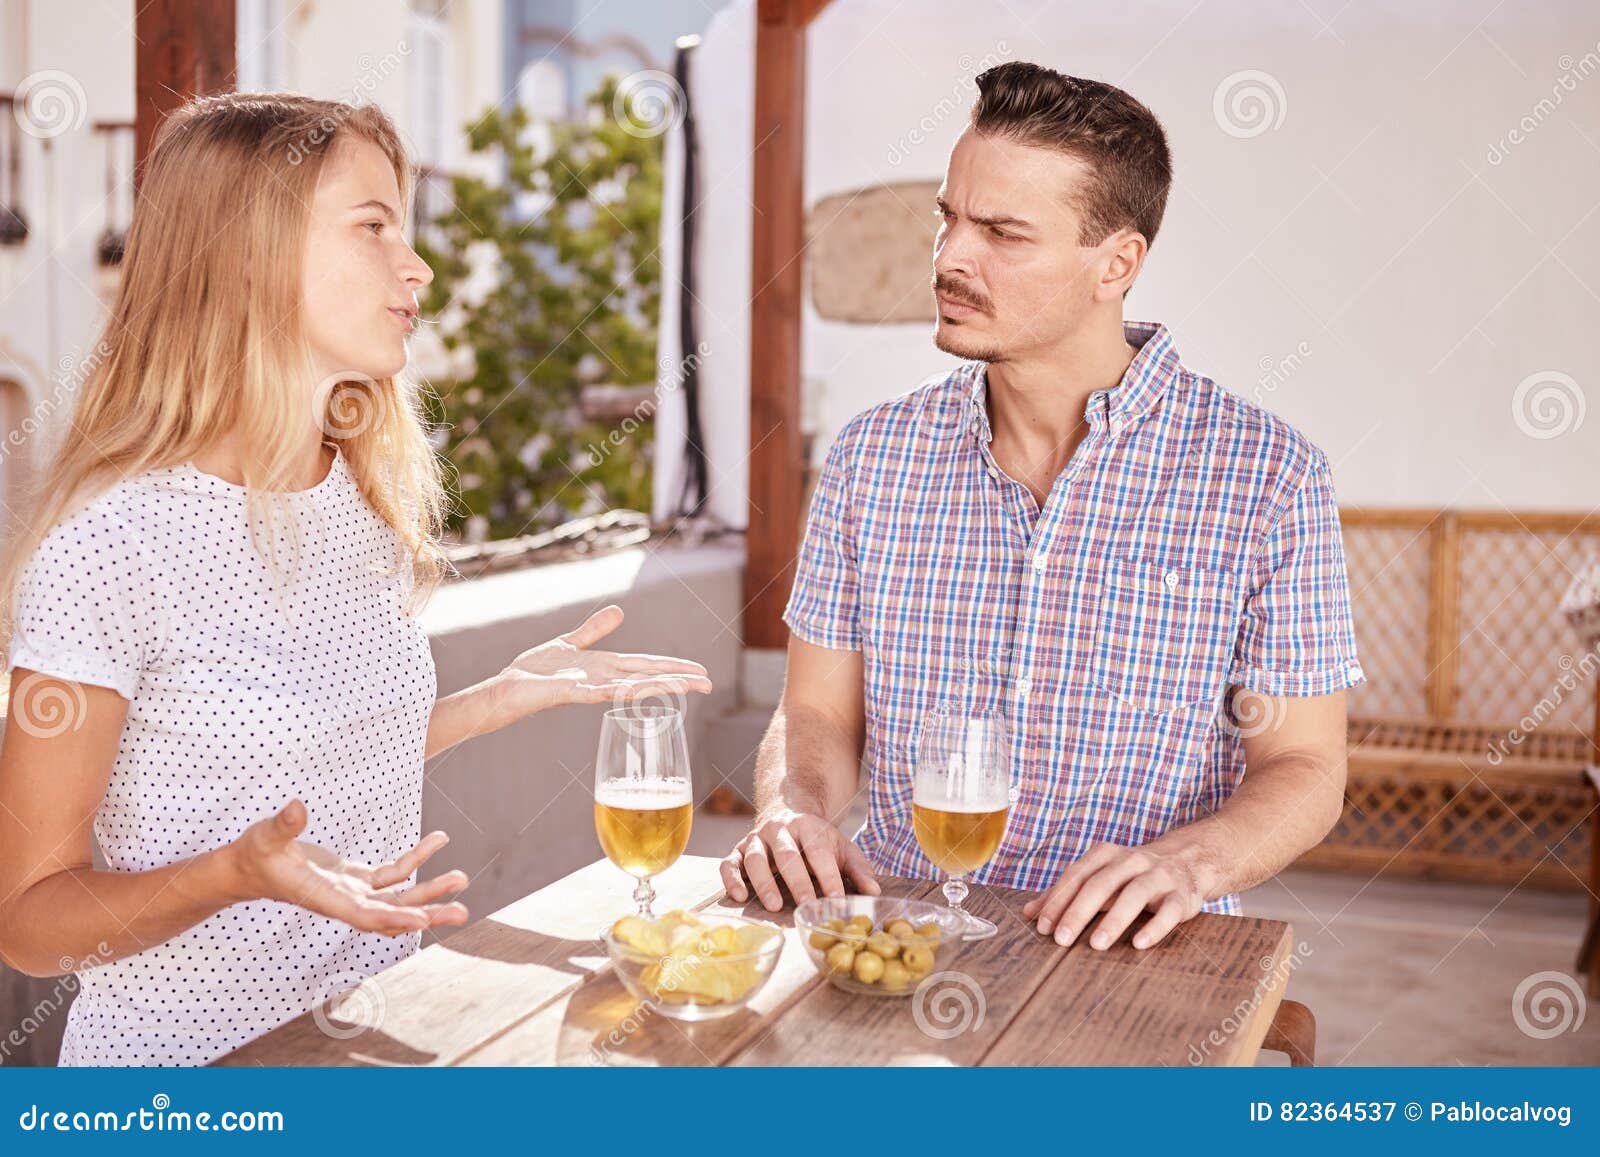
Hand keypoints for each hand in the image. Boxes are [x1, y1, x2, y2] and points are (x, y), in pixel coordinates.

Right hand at [221, 799, 469, 935]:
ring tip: (462, 879)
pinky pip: (393, 873)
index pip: (364, 915)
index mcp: (325, 898)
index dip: (393, 917)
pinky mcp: (356, 879)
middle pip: (392, 913)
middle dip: (427, 912)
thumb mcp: (265, 837)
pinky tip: (439, 840)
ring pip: (399, 895)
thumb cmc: (254, 853)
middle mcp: (344, 901)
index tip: (422, 920)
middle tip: (462, 911)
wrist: (248, 867)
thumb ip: (283, 826)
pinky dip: (417, 859)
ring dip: (430, 891)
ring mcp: (353, 891)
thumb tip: (296, 807)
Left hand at [496, 605, 712, 715]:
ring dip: (657, 687)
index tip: (700, 671)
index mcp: (605, 667)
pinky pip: (594, 694)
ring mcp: (587, 689)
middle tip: (708, 684)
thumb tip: (620, 612)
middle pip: (647, 678)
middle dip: (677, 681)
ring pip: (630, 688)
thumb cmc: (534, 671)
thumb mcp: (569, 643)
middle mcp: (602, 680)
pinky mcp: (567, 693)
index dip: (674, 668)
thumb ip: (594, 630)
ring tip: (684, 686)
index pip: (647, 666)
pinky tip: (629, 691)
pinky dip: (612, 693)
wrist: (506, 689)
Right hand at [720, 806, 880, 910]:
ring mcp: (756, 839)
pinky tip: (739, 897)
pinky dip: (731, 879)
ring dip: (764, 882)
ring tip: (773, 906)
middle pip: (787, 854)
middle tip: (806, 905)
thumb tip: (874, 892)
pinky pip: (729, 863)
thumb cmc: (817, 841)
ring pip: (756, 858)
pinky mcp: (738, 850)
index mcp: (808, 826)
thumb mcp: (841, 848)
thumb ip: (858, 869)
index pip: (818, 851)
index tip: (836, 900)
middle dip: (797, 881)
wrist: (787, 815)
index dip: (828, 876)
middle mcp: (779, 829)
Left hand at [1021, 842, 1205, 950]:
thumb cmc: (1130, 876)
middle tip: (1061, 940)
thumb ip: (1064, 895)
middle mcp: (1131, 861)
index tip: (1042, 926)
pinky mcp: (1181, 895)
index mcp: (1106, 855)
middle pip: (1101, 884)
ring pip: (1134, 894)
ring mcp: (1158, 876)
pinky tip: (1139, 944)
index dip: (1058, 900)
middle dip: (1079, 911)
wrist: (1186, 861)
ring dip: (1114, 920)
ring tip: (1096, 944)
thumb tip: (1028, 913)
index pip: (1076, 876)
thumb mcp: (1097, 878)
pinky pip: (1169, 910)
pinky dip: (1155, 926)